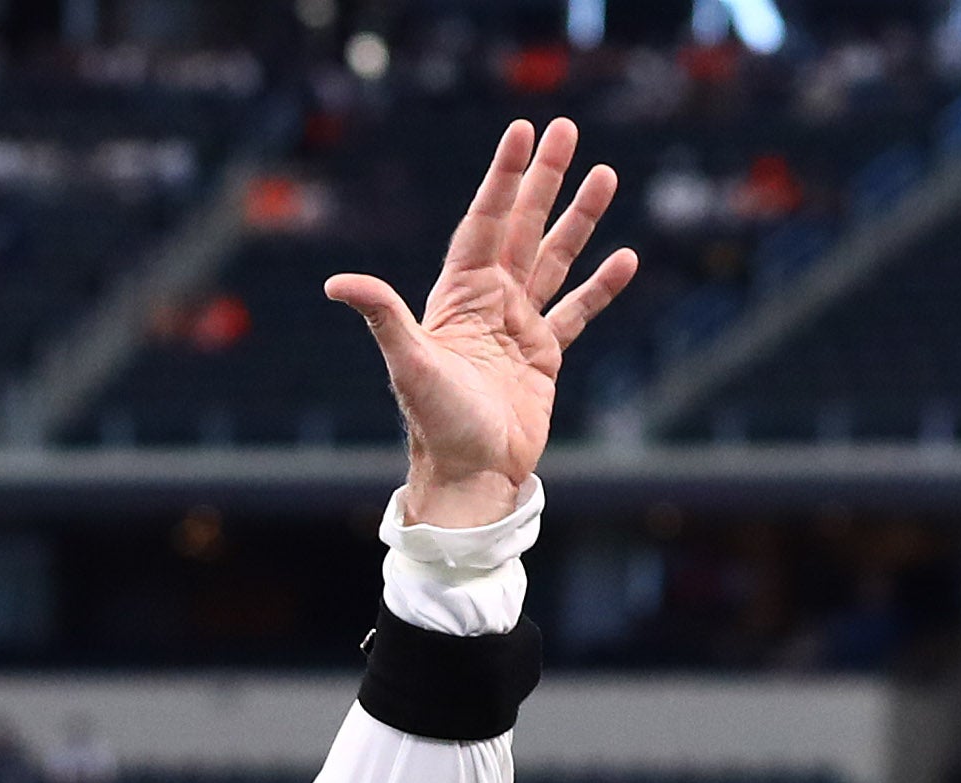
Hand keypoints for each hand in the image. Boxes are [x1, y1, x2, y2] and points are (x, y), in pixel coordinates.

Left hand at [326, 120, 636, 526]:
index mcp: (459, 296)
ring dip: (579, 219)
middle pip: (522, 228)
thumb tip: (337, 283)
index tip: (522, 132)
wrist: (469, 475)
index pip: (484, 223)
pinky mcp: (544, 356)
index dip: (503, 178)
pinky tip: (624, 257)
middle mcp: (490, 303)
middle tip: (566, 129)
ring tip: (605, 174)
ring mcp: (519, 328)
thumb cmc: (436, 424)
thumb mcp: (410, 364)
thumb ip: (383, 317)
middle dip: (544, 179)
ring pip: (554, 260)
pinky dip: (600, 287)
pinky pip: (577, 312)